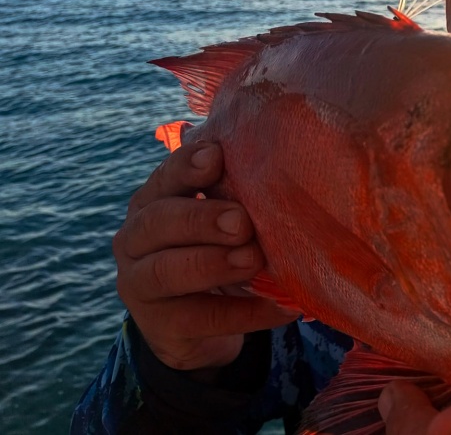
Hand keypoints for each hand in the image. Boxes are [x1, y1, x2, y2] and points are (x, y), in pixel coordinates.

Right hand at [113, 142, 298, 372]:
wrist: (197, 328)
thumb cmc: (215, 254)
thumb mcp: (220, 225)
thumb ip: (234, 201)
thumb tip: (280, 183)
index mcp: (151, 204)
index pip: (164, 179)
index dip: (186, 167)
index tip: (216, 157)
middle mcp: (135, 240)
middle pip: (157, 223)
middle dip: (201, 219)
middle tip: (241, 222)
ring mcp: (139, 285)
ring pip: (166, 271)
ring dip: (213, 264)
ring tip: (253, 259)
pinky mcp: (161, 326)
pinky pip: (201, 318)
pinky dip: (245, 312)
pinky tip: (281, 306)